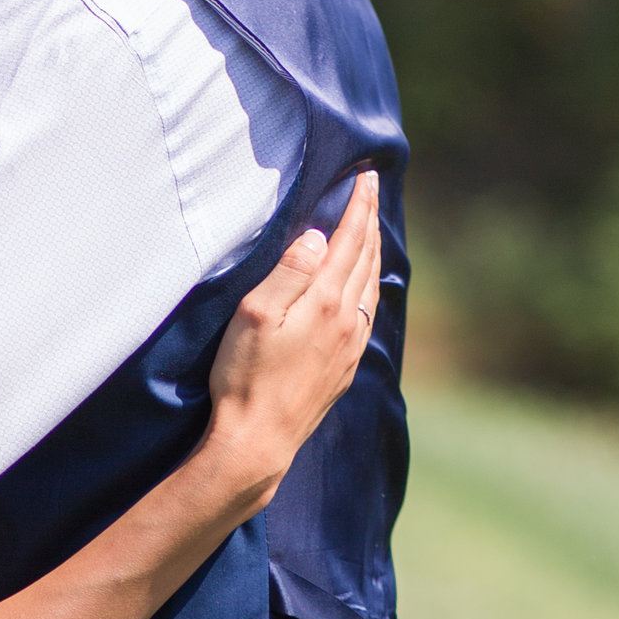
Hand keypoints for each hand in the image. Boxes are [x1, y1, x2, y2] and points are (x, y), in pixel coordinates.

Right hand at [204, 171, 383, 502]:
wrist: (257, 443)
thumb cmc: (245, 378)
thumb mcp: (256, 315)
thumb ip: (290, 271)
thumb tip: (319, 236)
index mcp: (326, 302)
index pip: (350, 240)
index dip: (359, 204)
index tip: (367, 175)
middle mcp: (348, 322)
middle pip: (366, 259)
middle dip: (370, 221)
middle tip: (372, 190)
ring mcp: (350, 348)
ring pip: (371, 287)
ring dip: (373, 253)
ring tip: (371, 231)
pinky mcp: (344, 370)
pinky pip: (368, 315)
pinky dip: (369, 287)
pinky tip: (364, 288)